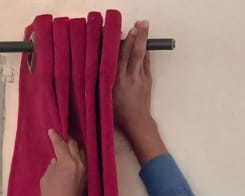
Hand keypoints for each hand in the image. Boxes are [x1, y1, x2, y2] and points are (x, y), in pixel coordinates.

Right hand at [40, 129, 86, 195]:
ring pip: (82, 153)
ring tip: (69, 146)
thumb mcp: (46, 179)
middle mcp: (79, 164)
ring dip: (75, 148)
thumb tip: (56, 160)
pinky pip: (84, 161)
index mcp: (67, 162)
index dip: (55, 137)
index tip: (51, 131)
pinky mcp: (87, 178)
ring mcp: (85, 171)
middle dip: (67, 140)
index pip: (61, 145)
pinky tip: (74, 158)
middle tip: (61, 137)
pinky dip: (78, 157)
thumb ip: (52, 166)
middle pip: (74, 145)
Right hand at [113, 20, 166, 163]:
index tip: (121, 33)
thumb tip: (97, 65)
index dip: (121, 45)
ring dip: (142, 39)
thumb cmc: (116, 112)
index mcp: (116, 82)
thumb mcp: (104, 97)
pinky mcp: (147, 79)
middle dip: (136, 37)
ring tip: (143, 25)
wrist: (136, 122)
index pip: (119, 59)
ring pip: (141, 55)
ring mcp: (140, 77)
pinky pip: (145, 61)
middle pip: (133, 53)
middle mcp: (129, 77)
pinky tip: (143, 41)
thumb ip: (102, 82)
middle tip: (138, 24)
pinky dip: (144, 50)